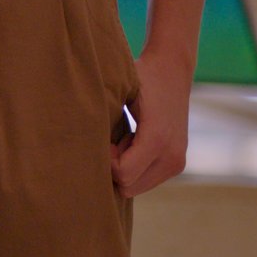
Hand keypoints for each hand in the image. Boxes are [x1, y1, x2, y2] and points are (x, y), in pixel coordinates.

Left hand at [111, 39, 191, 197]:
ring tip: (124, 140)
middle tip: (112, 140)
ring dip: (124, 168)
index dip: (105, 160)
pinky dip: (134, 167)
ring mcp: (177, 162)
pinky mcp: (177, 164)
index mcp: (158, 139)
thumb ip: (103, 121)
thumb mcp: (117, 94)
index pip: (122, 174)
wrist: (172, 70)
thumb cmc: (139, 79)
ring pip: (136, 186)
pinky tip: (133, 143)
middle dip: (114, 167)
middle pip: (128, 186)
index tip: (102, 138)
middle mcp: (172, 156)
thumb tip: (79, 145)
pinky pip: (145, 180)